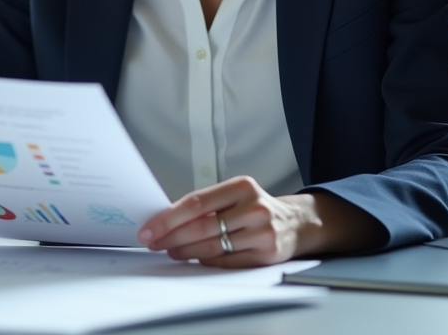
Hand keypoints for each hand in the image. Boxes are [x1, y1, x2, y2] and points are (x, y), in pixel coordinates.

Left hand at [137, 176, 384, 266]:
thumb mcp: (236, 195)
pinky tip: (193, 258)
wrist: (297, 223)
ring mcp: (262, 232)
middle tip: (153, 241)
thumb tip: (166, 218)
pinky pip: (226, 261)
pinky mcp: (266, 254)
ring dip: (185, 251)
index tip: (150, 227)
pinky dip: (205, 260)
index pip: (197, 203)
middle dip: (171, 236)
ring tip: (170, 250)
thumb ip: (207, 204)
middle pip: (202, 227)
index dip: (169, 217)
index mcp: (242, 186)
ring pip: (212, 246)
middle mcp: (254, 207)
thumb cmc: (257, 208)